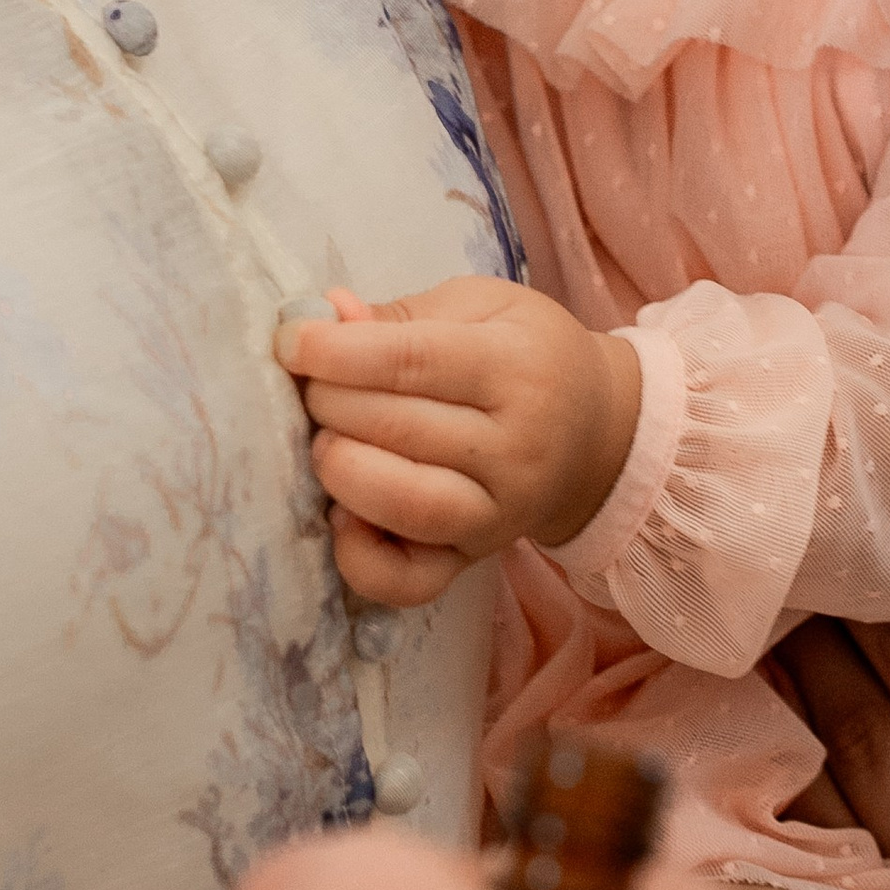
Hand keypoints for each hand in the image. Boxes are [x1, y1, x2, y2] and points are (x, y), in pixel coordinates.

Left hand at [277, 280, 642, 609]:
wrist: (599, 431)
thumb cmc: (529, 354)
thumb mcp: (481, 308)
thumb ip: (401, 316)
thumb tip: (325, 315)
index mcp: (517, 368)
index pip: (414, 361)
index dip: (337, 352)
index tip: (290, 342)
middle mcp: (515, 448)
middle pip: (399, 429)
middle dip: (330, 403)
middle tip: (309, 386)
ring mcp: (498, 514)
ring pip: (406, 506)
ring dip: (342, 471)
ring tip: (325, 443)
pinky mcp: (474, 560)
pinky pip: (408, 581)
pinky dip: (360, 558)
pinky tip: (341, 516)